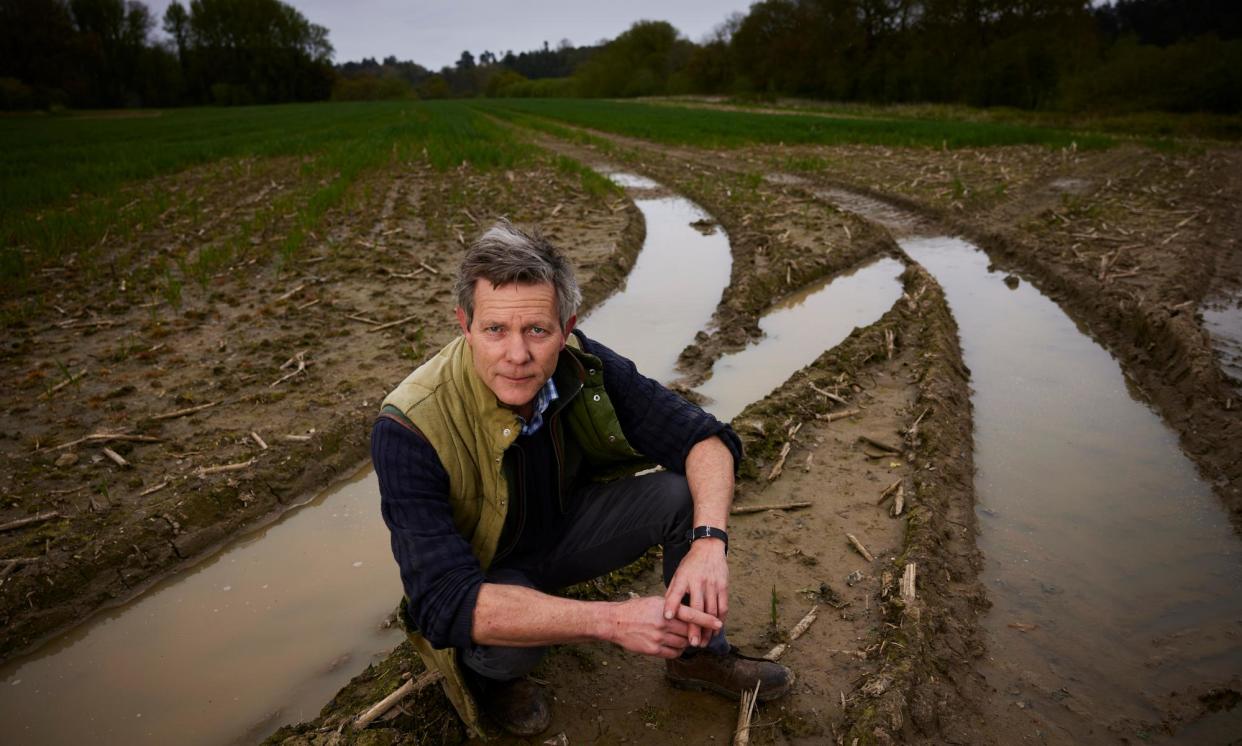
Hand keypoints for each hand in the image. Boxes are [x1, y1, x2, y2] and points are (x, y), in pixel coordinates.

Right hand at [605, 596, 720, 658]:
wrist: (616, 622)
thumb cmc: (637, 609)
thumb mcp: (656, 602)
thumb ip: (673, 608)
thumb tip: (690, 614)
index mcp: (666, 609)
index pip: (692, 614)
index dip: (707, 620)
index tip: (719, 624)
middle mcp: (664, 623)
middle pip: (689, 632)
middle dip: (695, 633)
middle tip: (699, 634)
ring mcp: (658, 638)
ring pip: (683, 644)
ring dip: (686, 642)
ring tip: (683, 638)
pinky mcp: (653, 650)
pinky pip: (673, 653)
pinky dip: (677, 650)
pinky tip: (674, 645)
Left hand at [662, 537, 728, 646]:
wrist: (709, 548)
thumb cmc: (690, 564)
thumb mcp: (678, 574)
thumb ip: (672, 592)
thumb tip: (667, 613)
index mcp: (683, 578)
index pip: (676, 592)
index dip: (671, 605)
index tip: (667, 618)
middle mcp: (698, 581)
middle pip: (697, 608)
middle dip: (695, 627)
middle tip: (693, 643)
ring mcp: (712, 584)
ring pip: (712, 611)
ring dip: (709, 629)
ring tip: (704, 642)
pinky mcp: (723, 586)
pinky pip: (723, 607)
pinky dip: (720, 620)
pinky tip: (716, 630)